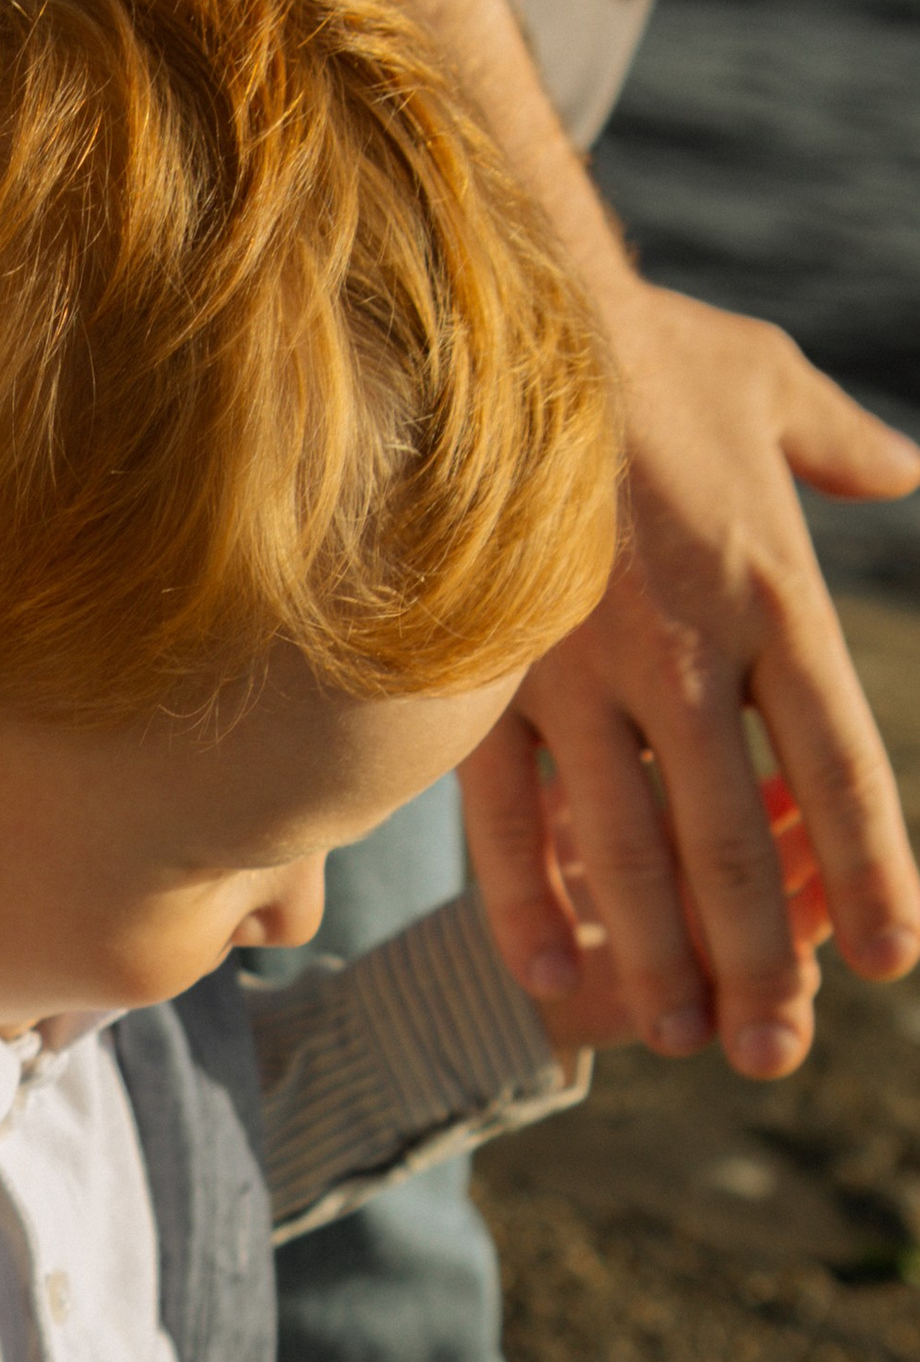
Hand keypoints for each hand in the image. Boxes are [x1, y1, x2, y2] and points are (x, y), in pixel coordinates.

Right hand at [463, 287, 919, 1083]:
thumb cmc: (639, 345)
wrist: (495, 309)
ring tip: (683, 1041)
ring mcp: (575, 672)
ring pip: (626, 847)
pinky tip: (556, 981)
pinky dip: (530, 907)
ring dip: (658, 958)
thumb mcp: (768, 384)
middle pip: (736, 835)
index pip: (841, 759)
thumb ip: (843, 446)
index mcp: (772, 589)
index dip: (874, 865)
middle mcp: (684, 648)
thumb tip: (907, 467)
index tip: (894, 957)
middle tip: (777, 1053)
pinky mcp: (483, 679)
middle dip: (761, 958)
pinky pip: (506, 817)